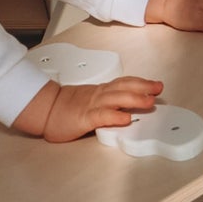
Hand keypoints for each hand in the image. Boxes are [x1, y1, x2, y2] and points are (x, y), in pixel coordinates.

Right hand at [14, 76, 162, 142]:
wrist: (44, 109)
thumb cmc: (63, 107)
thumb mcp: (88, 100)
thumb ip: (105, 102)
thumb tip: (124, 106)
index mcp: (100, 91)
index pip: (123, 83)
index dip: (140, 82)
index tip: (154, 84)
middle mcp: (98, 95)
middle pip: (124, 87)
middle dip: (143, 87)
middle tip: (158, 88)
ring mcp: (91, 105)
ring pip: (116, 99)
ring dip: (135, 99)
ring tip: (149, 101)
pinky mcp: (84, 118)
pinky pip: (102, 116)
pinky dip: (115, 116)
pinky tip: (126, 118)